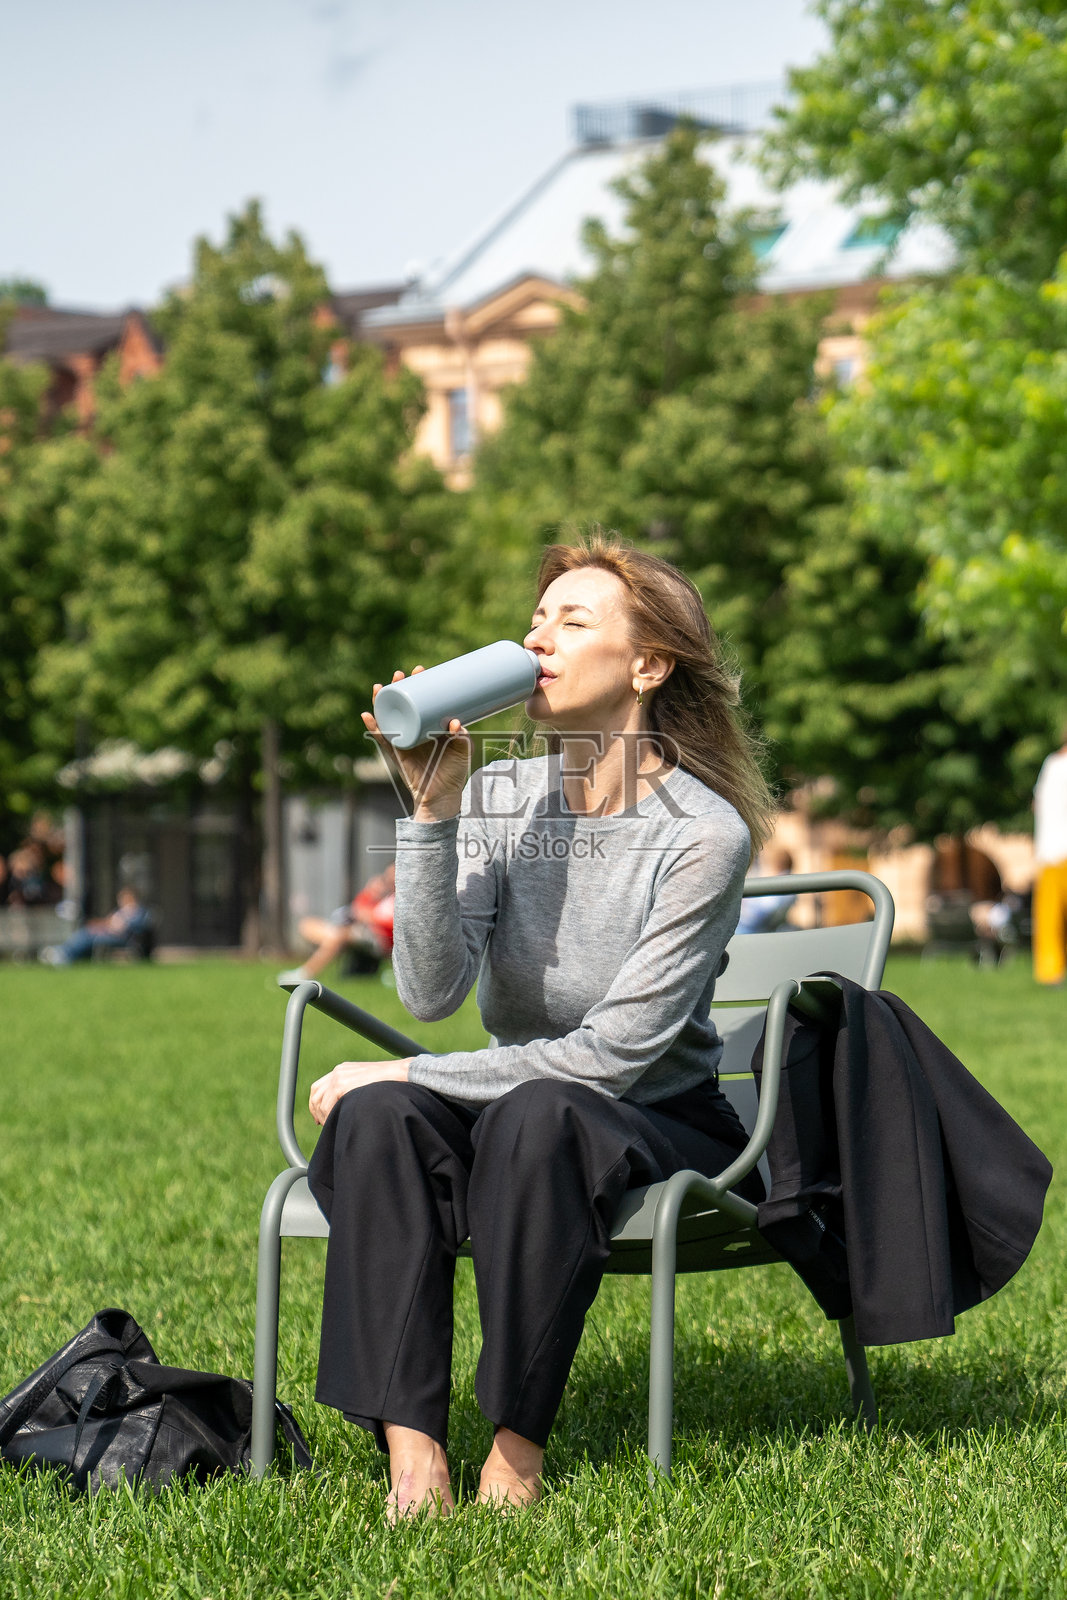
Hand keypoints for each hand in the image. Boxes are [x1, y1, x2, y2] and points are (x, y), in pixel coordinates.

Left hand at [309, 1059, 411, 1124]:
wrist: (402, 1074)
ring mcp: (339, 1077)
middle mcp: (338, 1071)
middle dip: (317, 1111)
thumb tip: (347, 1108)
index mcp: (344, 1070)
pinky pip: (327, 1105)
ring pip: (319, 1102)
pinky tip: (338, 1122)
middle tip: (323, 1124)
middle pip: (316, 1093)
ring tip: (334, 1125)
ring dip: (324, 1116)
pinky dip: (329, 1116)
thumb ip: (355, 1091)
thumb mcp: (368, 1084)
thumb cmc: (391, 1083)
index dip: (317, 1103)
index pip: (320, 1087)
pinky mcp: (342, 1084)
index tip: (321, 1117)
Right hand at [362, 668, 470, 817]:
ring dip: (381, 701)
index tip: (421, 669)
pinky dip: (373, 727)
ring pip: (389, 716)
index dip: (419, 685)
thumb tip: (455, 722)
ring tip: (379, 687)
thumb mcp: (462, 750)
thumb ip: (461, 736)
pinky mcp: (396, 752)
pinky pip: (382, 738)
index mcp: (429, 725)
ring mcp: (403, 739)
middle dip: (398, 687)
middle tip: (401, 674)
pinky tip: (367, 715)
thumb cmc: (454, 772)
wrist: (442, 796)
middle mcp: (414, 729)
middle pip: (402, 704)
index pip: (422, 700)